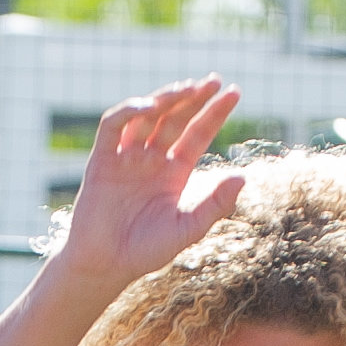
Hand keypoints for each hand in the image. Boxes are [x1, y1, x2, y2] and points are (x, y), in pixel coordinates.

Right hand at [51, 77, 245, 288]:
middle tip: (211, 80)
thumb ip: (214, 205)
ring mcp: (127, 157)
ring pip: (147, 116)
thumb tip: (243, 176)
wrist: (104, 265)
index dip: (215, 113)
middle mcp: (152, 160)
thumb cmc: (145, 252)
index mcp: (174, 173)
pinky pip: (113, 126)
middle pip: (175, 118)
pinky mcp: (102, 159)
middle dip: (193, 98)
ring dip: (166, 99)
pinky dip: (129, 112)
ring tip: (186, 88)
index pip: (198, 133)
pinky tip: (149, 108)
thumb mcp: (187, 229)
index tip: (233, 91)